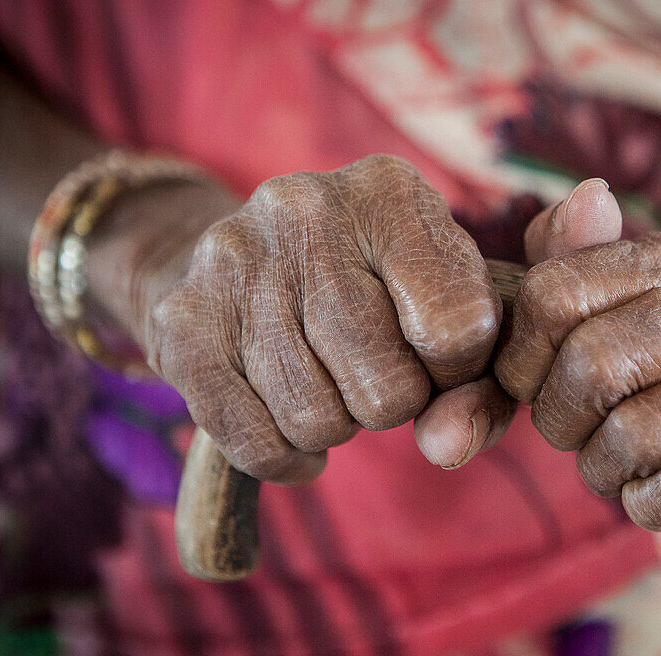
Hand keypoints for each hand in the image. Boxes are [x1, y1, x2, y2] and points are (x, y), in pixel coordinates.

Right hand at [136, 155, 510, 483]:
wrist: (244, 256)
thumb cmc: (377, 288)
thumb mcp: (446, 304)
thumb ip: (480, 384)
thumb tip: (447, 447)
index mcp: (390, 192)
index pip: (457, 326)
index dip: (458, 369)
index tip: (438, 355)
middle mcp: (305, 210)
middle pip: (387, 388)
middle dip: (394, 402)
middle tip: (375, 369)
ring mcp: (234, 264)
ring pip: (317, 421)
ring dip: (337, 425)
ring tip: (328, 378)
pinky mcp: (181, 322)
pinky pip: (255, 444)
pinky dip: (286, 456)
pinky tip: (289, 423)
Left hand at [496, 216, 660, 578]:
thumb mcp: (625, 318)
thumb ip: (578, 263)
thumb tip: (587, 197)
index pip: (554, 294)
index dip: (521, 360)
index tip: (534, 388)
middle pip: (590, 365)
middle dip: (563, 424)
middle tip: (581, 440)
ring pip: (636, 432)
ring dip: (608, 471)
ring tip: (624, 469)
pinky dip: (653, 503)